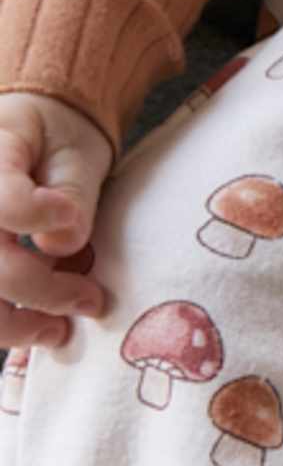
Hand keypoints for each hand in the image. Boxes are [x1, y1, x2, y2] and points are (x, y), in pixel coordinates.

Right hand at [0, 92, 115, 347]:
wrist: (26, 135)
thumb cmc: (54, 140)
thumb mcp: (74, 149)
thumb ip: (72, 191)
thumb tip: (61, 244)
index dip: (32, 213)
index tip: (70, 218)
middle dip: (38, 289)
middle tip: (90, 300)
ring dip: (13, 324)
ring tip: (59, 330)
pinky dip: (5, 325)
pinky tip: (36, 330)